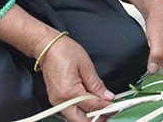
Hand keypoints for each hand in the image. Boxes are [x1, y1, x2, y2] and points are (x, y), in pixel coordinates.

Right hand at [0, 5, 114, 121]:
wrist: (48, 48)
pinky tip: (91, 106)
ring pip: (74, 118)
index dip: (106, 108)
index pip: (91, 106)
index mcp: (69, 92)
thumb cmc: (65, 52)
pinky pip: (69, 112)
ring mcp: (56, 102)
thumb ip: (96, 85)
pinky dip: (81, 112)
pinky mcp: (55, 100)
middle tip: (109, 113)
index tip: (115, 107)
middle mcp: (60, 101)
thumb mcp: (86, 66)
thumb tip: (107, 97)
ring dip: (88, 117)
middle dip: (95, 119)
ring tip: (102, 109)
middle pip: (80, 120)